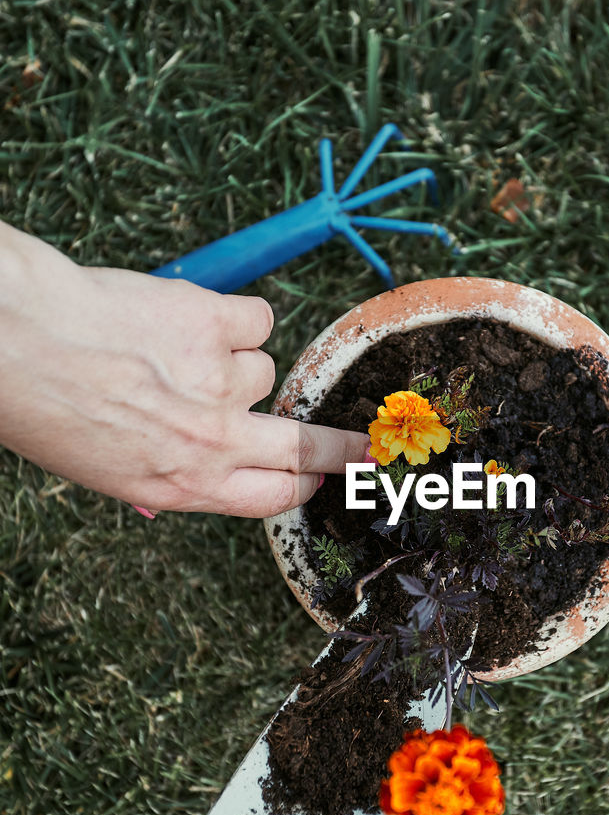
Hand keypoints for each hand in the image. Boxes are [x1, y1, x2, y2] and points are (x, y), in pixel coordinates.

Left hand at [0, 220, 368, 516]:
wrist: (19, 340)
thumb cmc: (43, 405)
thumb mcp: (105, 468)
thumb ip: (165, 469)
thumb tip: (198, 463)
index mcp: (185, 485)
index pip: (273, 498)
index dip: (301, 484)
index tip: (318, 476)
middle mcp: (211, 441)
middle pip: (307, 450)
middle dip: (345, 449)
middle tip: (368, 445)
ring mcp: (220, 382)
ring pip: (263, 368)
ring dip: (231, 358)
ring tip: (175, 348)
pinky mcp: (217, 324)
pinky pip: (255, 320)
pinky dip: (232, 317)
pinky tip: (191, 316)